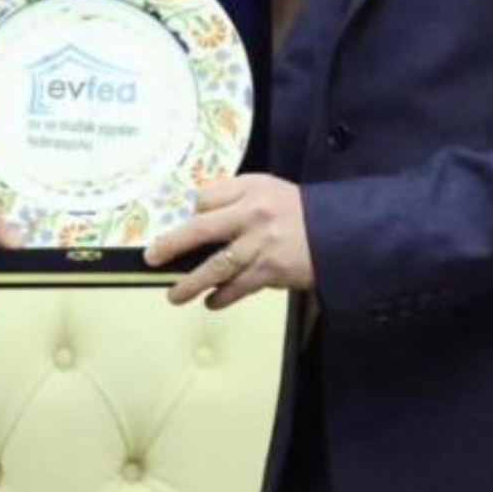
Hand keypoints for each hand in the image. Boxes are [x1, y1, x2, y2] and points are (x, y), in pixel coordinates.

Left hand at [144, 174, 313, 309]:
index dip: (193, 212)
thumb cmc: (299, 211)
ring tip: (174, 295)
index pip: (205, 198)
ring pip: (216, 266)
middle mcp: (251, 214)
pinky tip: (211, 303)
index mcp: (249, 188)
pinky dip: (222, 297)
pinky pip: (239, 287)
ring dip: (192, 283)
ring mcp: (260, 244)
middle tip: (152, 258)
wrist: (340, 232)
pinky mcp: (271, 270)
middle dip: (172, 244)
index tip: (186, 225)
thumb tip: (201, 214)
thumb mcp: (268, 189)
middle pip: (201, 228)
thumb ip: (236, 198)